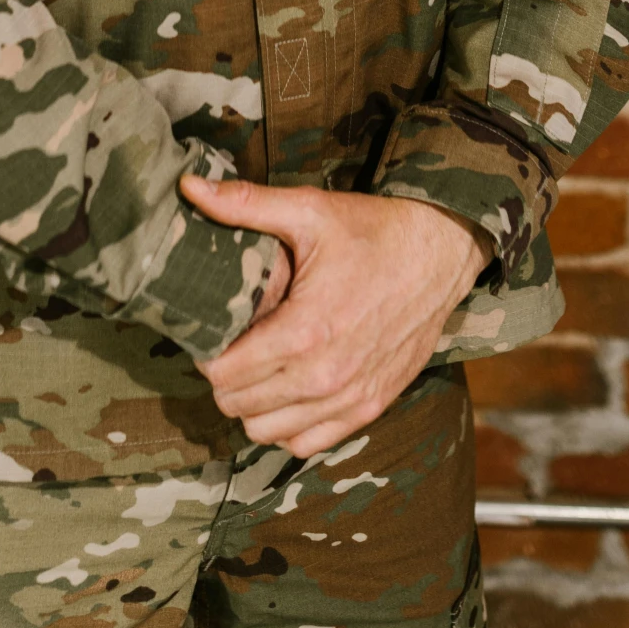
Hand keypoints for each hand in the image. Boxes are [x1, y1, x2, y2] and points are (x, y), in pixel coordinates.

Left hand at [181, 174, 489, 457]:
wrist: (441, 252)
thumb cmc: (373, 231)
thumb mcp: (308, 210)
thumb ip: (244, 204)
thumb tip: (187, 185)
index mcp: (306, 331)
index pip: (225, 375)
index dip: (206, 354)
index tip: (211, 330)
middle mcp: (327, 376)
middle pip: (240, 405)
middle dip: (225, 377)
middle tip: (230, 344)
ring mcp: (351, 398)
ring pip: (268, 431)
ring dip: (252, 404)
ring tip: (255, 367)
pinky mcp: (371, 406)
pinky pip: (308, 442)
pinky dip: (288, 425)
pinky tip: (286, 390)